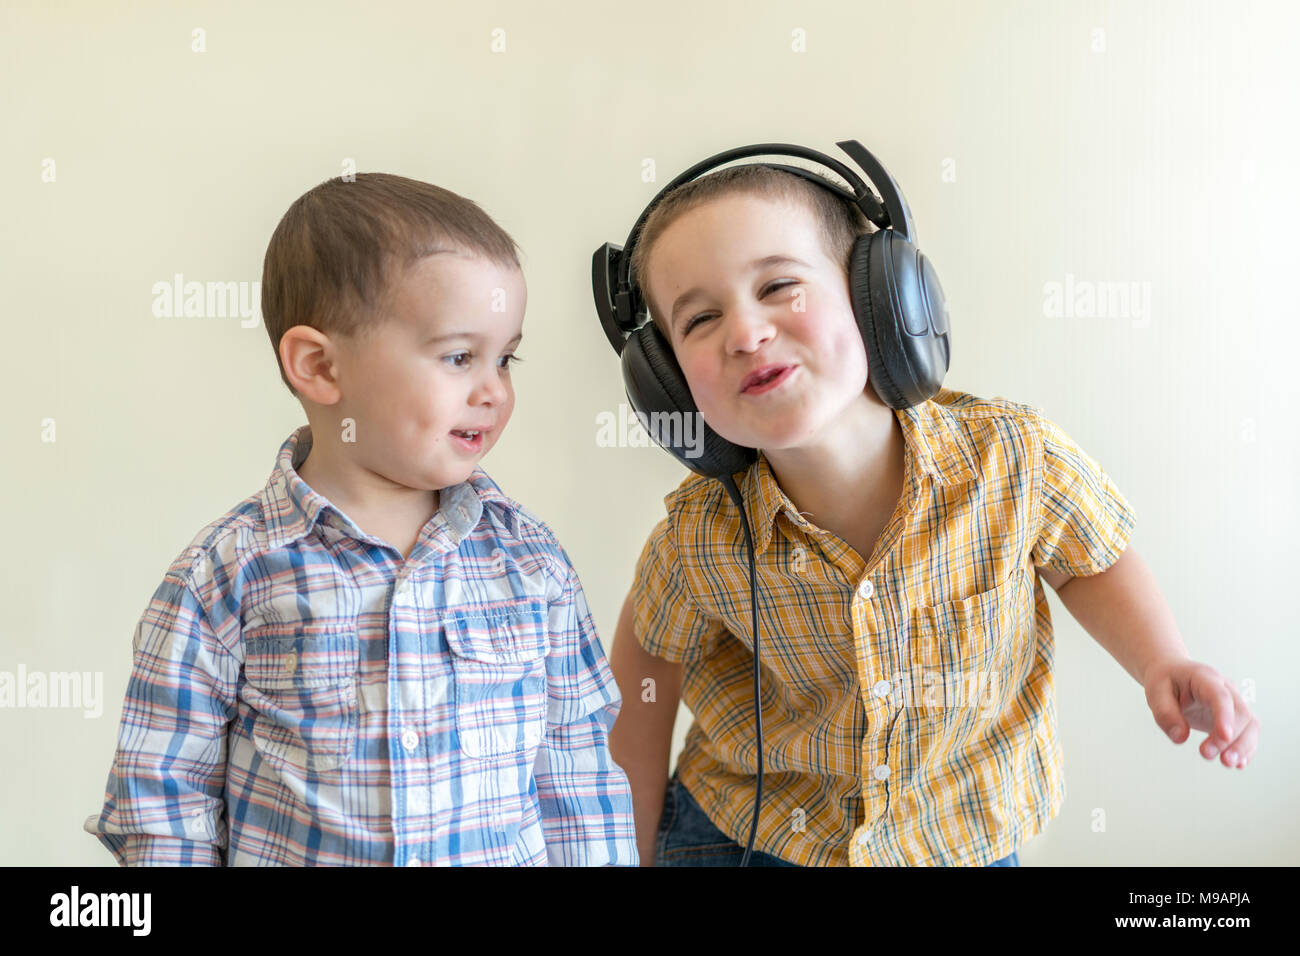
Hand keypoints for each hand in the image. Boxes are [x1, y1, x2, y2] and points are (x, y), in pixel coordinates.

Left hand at [1143, 656, 1257, 767]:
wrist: (1171, 673)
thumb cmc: (1165, 681)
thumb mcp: (1155, 693)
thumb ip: (1165, 714)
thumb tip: (1180, 738)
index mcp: (1204, 677)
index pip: (1220, 696)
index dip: (1224, 716)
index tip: (1224, 737)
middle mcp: (1226, 688)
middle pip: (1240, 713)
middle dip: (1230, 738)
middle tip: (1207, 754)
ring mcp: (1233, 702)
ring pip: (1250, 724)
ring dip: (1242, 747)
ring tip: (1227, 763)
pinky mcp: (1234, 717)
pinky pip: (1248, 733)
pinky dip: (1245, 749)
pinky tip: (1238, 763)